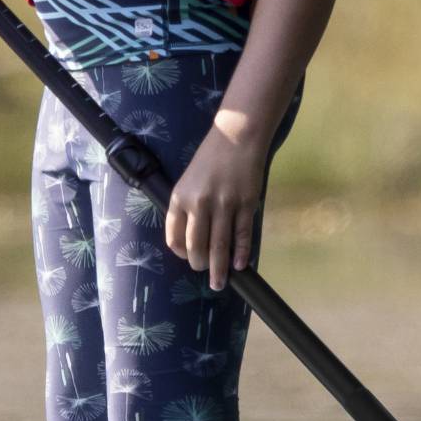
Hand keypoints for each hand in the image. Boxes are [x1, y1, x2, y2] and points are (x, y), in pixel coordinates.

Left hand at [162, 116, 272, 290]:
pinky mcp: (246, 204)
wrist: (237, 137)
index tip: (188, 258)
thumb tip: (190, 240)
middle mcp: (200, 203)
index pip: (174, 237)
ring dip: (219, 269)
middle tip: (206, 274)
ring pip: (219, 246)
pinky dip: (241, 253)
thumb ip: (186, 208)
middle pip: (197, 246)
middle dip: (200, 265)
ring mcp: (224, 204)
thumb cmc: (210, 160)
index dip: (181, 253)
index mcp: (180, 198)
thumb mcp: (188, 181)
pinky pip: (242, 235)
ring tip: (219, 283)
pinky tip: (239, 265)